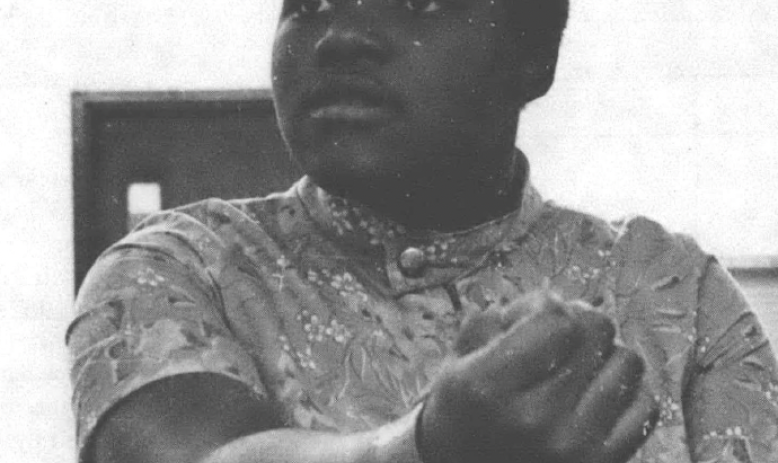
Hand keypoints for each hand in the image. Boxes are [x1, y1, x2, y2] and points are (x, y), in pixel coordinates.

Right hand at [418, 291, 658, 462]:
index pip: (555, 319)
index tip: (534, 316)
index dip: (548, 305)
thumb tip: (550, 300)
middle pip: (595, 332)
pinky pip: (646, 405)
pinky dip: (628, 390)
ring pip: (627, 362)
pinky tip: (599, 392)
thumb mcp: (456, 363)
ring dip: (605, 354)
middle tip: (560, 334)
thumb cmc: (465, 412)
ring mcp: (574, 445)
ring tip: (580, 364)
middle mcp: (534, 418)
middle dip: (579, 321)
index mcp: (487, 387)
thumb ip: (492, 321)